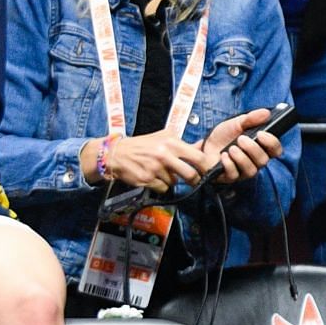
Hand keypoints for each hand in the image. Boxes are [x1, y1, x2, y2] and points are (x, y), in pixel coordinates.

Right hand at [102, 130, 217, 189]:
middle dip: (194, 180)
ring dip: (171, 180)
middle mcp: (164, 155)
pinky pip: (162, 188)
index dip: (207, 166)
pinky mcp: (146, 179)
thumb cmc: (141, 145)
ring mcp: (155, 168)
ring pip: (174, 182)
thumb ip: (182, 142)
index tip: (209, 171)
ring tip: (161, 172)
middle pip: (190, 174)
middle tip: (194, 180)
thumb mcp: (162, 137)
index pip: (198, 157)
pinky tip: (153, 177)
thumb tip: (202, 146)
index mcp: (171, 143)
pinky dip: (160, 185)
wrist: (116, 153)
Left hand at [203, 107, 284, 183]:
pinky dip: (229, 164)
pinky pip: (234, 175)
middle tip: (241, 139)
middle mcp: (254, 161)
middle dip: (252, 149)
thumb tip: (266, 113)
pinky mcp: (229, 177)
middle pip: (263, 160)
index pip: (275, 150)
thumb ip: (251, 118)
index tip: (261, 134)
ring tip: (231, 148)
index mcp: (261, 148)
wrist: (205, 144)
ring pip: (251, 170)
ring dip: (241, 158)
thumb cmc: (225, 136)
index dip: (271, 143)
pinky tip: (224, 156)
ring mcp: (242, 171)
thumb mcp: (237, 123)